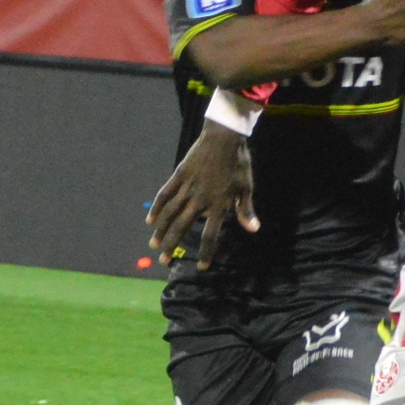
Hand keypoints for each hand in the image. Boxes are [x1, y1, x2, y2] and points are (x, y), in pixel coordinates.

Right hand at [147, 123, 257, 269]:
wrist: (224, 137)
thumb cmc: (238, 163)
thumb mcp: (246, 187)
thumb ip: (245, 210)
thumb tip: (253, 230)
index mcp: (218, 204)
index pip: (211, 234)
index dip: (207, 252)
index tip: (202, 267)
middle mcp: (200, 199)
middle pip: (183, 227)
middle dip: (173, 245)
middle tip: (164, 260)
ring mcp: (187, 187)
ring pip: (171, 213)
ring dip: (162, 231)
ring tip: (154, 245)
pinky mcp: (179, 176)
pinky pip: (165, 194)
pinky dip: (157, 208)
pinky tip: (150, 220)